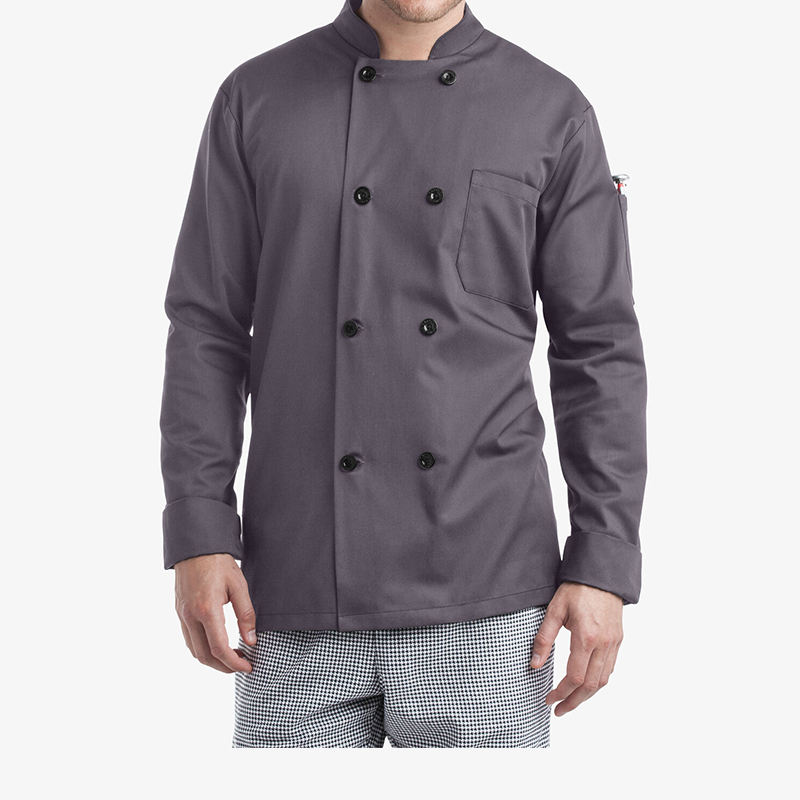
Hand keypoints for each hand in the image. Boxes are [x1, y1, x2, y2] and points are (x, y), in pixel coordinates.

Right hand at [174, 553, 256, 672]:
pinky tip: (217, 644)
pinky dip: (202, 649)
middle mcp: (190, 616)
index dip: (234, 663)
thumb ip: (246, 615)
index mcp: (207, 610)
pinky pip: (188, 639)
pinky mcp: (180, 612)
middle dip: (224, 666)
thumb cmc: (219, 562)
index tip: (248, 666)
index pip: (219, 648)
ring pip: (194, 650)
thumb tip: (251, 640)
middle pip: (204, 656)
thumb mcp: (239, 586)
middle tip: (242, 665)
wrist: (196, 546)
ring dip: (212, 660)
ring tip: (232, 656)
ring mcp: (182, 615)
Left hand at [529, 581, 622, 715]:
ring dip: (587, 695)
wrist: (602, 574)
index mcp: (586, 637)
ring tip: (571, 701)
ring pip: (603, 680)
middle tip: (559, 710)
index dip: (561, 693)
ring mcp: (614, 643)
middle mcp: (604, 644)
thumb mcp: (554, 610)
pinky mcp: (618, 640)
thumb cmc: (577, 588)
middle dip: (574, 702)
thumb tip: (534, 665)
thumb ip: (544, 639)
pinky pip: (610, 668)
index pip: (575, 677)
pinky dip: (598, 681)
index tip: (549, 700)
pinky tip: (586, 683)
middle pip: (591, 686)